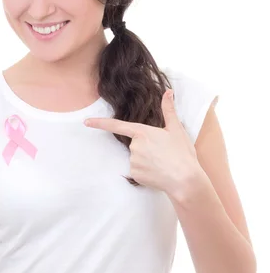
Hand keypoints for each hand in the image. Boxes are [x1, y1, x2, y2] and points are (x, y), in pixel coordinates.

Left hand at [84, 89, 199, 194]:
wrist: (185, 180)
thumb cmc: (182, 153)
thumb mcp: (176, 129)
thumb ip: (169, 110)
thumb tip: (168, 92)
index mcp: (142, 132)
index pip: (116, 125)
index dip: (99, 123)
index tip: (86, 122)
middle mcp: (134, 146)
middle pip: (135, 144)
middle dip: (146, 148)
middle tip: (163, 153)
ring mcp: (133, 161)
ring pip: (136, 158)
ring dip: (147, 160)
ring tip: (163, 163)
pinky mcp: (135, 175)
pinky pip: (137, 171)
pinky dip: (146, 172)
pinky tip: (158, 173)